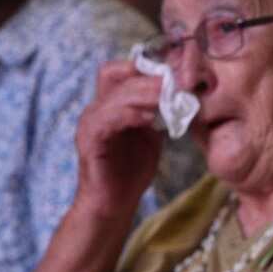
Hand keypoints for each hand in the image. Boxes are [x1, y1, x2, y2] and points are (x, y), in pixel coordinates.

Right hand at [74, 60, 163, 217]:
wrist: (113, 204)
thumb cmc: (131, 171)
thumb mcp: (151, 134)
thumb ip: (159, 113)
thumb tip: (182, 93)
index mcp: (110, 104)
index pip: (123, 70)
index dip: (149, 68)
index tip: (178, 73)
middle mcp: (96, 108)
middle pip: (116, 74)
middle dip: (150, 76)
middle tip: (178, 81)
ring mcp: (90, 122)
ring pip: (115, 94)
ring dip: (145, 93)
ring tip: (169, 96)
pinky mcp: (90, 140)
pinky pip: (108, 118)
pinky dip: (130, 114)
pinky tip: (150, 118)